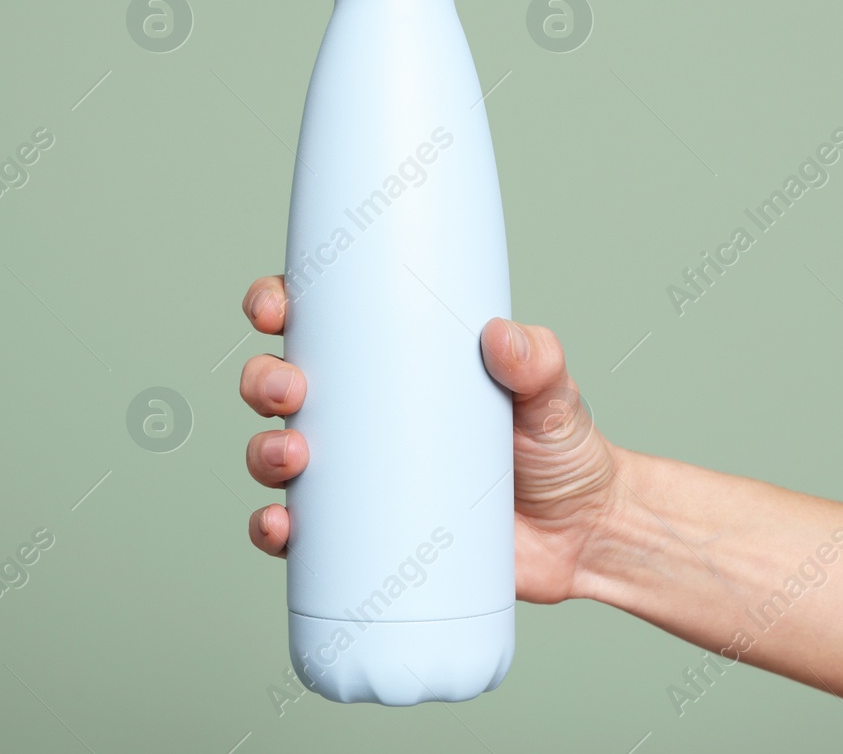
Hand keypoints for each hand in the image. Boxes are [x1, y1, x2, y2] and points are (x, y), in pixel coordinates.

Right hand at [237, 274, 625, 603]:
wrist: (581, 536)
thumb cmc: (560, 449)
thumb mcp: (552, 393)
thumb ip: (537, 358)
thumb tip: (502, 336)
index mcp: (392, 363)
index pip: (318, 322)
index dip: (277, 306)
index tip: (274, 309)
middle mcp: (361, 417)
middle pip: (278, 385)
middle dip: (263, 380)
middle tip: (292, 389)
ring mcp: (356, 477)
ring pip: (274, 455)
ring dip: (261, 453)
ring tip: (293, 459)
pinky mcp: (361, 537)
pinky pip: (297, 533)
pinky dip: (274, 529)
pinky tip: (282, 528)